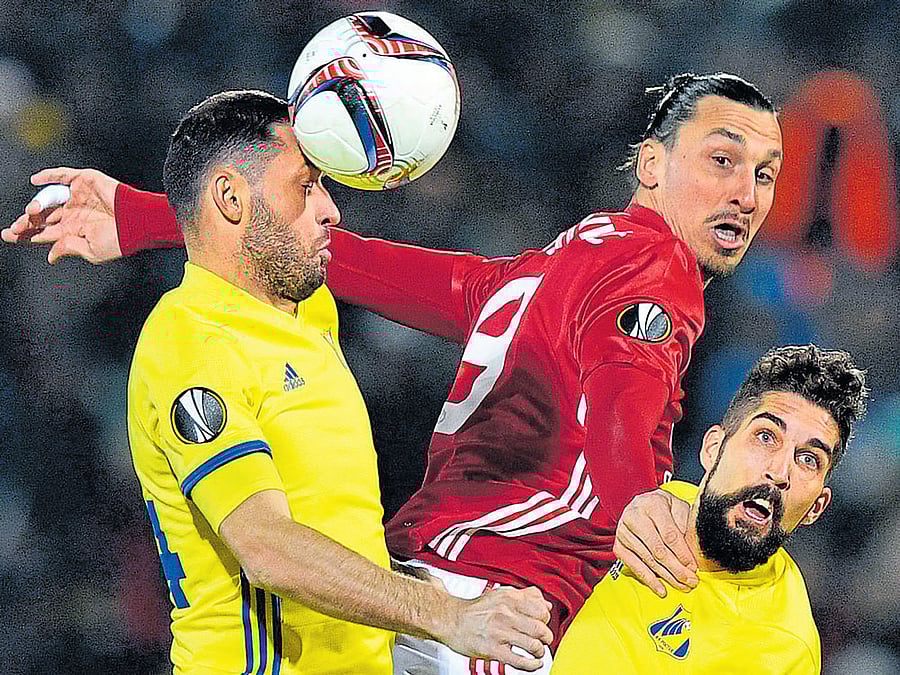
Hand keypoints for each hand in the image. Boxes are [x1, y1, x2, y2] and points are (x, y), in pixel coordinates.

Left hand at [2, 167, 121, 263]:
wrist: (138, 221)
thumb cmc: (121, 239)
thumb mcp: (91, 252)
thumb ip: (68, 249)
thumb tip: (51, 255)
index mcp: (75, 231)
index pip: (44, 232)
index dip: (25, 234)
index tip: (8, 235)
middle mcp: (74, 213)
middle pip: (42, 217)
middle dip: (27, 222)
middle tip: (18, 227)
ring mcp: (78, 197)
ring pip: (48, 199)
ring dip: (36, 206)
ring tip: (31, 213)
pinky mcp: (84, 182)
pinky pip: (62, 176)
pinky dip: (48, 176)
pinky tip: (35, 180)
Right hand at [437, 585, 552, 670]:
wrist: (451, 620)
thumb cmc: (476, 609)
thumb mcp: (501, 594)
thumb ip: (525, 596)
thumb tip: (546, 604)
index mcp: (509, 598)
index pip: (541, 610)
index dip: (546, 619)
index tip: (542, 623)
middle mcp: (505, 614)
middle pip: (540, 628)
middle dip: (546, 636)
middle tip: (542, 639)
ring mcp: (499, 633)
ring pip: (533, 645)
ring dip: (540, 651)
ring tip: (537, 650)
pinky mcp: (493, 650)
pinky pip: (520, 661)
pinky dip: (532, 665)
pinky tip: (534, 663)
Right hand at [613, 489, 697, 596]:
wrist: (642, 504)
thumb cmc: (664, 507)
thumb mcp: (678, 507)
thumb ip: (686, 524)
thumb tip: (694, 550)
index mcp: (652, 504)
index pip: (669, 535)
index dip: (682, 554)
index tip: (693, 567)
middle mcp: (634, 516)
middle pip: (658, 549)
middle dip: (676, 569)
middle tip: (690, 581)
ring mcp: (624, 532)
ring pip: (647, 559)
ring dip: (666, 576)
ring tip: (681, 586)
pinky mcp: (619, 545)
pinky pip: (633, 566)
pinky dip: (648, 579)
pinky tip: (661, 588)